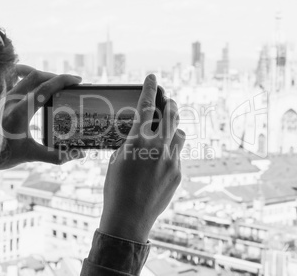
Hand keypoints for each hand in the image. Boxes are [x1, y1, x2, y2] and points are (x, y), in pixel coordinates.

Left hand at [0, 64, 83, 169]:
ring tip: (57, 83)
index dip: (62, 81)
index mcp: (19, 112)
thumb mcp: (31, 155)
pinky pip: (15, 78)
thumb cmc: (3, 155)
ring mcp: (4, 97)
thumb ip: (56, 155)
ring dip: (44, 76)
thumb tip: (78, 154)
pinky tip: (36, 78)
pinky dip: (28, 74)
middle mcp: (10, 100)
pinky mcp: (1, 97)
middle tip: (71, 84)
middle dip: (56, 77)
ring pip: (26, 75)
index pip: (44, 89)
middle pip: (37, 77)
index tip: (77, 80)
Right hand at [99, 74, 184, 242]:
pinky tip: (162, 159)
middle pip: (170, 115)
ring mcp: (171, 160)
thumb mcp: (117, 160)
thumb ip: (131, 143)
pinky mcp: (178, 173)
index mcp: (138, 141)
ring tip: (167, 130)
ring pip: (180, 133)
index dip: (149, 89)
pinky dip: (171, 151)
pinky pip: (178, 154)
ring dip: (174, 127)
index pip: (145, 107)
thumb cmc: (116, 189)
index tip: (153, 77)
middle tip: (168, 99)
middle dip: (169, 103)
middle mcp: (158, 147)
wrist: (129, 218)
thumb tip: (139, 135)